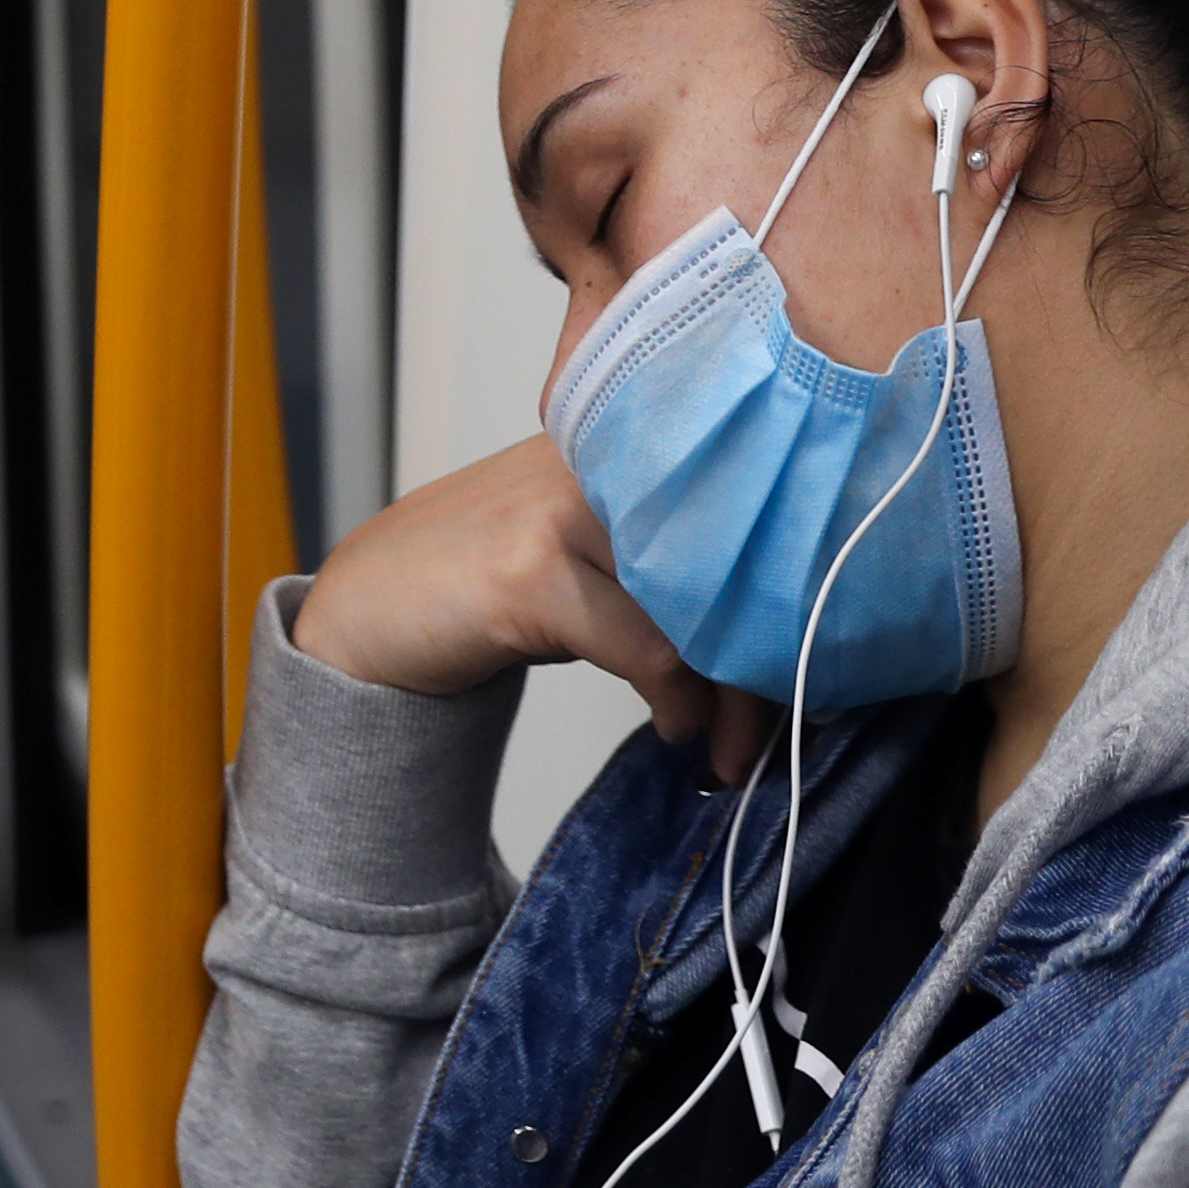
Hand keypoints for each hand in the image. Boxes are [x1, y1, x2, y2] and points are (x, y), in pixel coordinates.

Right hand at [291, 435, 769, 780]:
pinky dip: (674, 702)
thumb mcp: (590, 553)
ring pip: (701, 607)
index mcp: (623, 440)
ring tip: (727, 747)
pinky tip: (669, 727)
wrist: (370, 606)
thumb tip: (788, 630)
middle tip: (780, 732)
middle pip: (735, 558)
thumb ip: (669, 563)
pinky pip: (647, 649)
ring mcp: (561, 509)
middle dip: (770, 661)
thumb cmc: (485, 580)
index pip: (745, 508)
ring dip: (732, 697)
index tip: (818, 667)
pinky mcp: (529, 569)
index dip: (792, 593)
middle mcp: (599, 458)